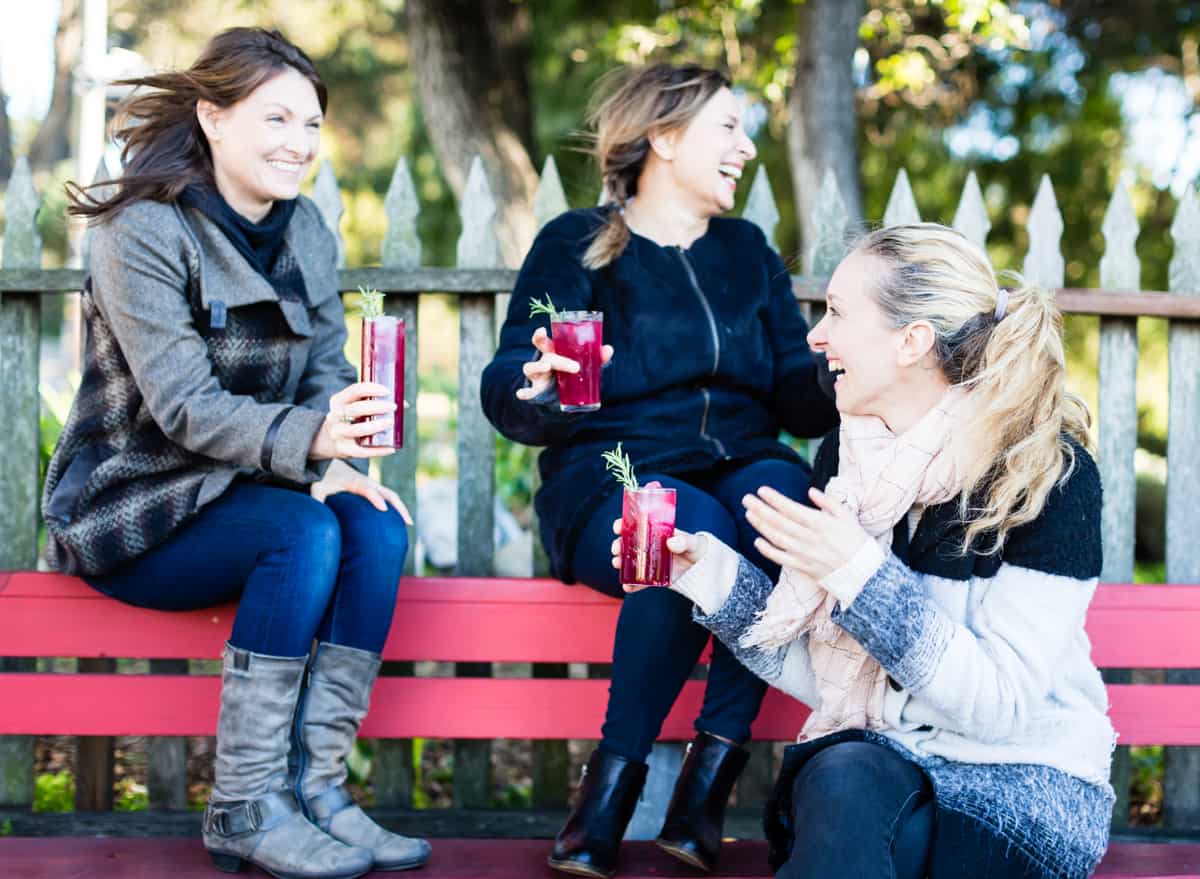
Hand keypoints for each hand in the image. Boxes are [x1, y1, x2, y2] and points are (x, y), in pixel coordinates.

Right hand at [310, 382, 400, 459]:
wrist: (330, 440)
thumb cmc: (350, 419)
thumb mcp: (355, 406)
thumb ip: (374, 402)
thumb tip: (404, 404)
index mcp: (338, 401)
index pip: (353, 391)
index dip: (370, 389)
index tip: (387, 391)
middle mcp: (335, 416)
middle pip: (355, 409)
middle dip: (376, 407)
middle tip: (393, 406)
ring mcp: (337, 433)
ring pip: (356, 430)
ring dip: (375, 426)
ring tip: (390, 422)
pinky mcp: (343, 449)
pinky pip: (361, 451)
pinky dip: (378, 450)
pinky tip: (391, 448)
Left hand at [311, 459, 413, 522]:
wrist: (331, 465)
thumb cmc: (324, 479)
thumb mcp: (317, 488)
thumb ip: (317, 500)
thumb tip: (314, 516)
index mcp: (355, 482)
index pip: (368, 490)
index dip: (375, 498)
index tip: (384, 509)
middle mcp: (368, 483)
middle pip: (388, 493)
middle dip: (399, 506)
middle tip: (407, 522)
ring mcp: (373, 485)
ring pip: (392, 495)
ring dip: (401, 508)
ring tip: (409, 523)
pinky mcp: (375, 489)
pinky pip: (389, 496)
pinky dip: (397, 506)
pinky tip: (400, 520)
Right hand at [515, 326, 614, 400]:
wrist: (559, 395)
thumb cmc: (569, 373)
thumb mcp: (581, 364)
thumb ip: (595, 358)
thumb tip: (608, 349)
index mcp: (552, 353)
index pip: (542, 341)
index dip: (540, 335)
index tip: (543, 330)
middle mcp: (542, 362)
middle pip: (544, 356)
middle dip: (558, 359)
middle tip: (575, 367)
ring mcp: (537, 376)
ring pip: (530, 368)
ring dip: (537, 367)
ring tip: (547, 367)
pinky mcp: (535, 391)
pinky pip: (528, 391)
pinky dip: (524, 392)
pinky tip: (521, 394)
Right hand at [610, 518, 705, 592]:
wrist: (702, 567)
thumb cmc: (695, 548)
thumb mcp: (693, 542)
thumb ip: (685, 541)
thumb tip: (671, 542)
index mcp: (653, 532)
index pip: (633, 525)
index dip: (623, 525)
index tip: (618, 527)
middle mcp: (646, 546)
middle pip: (626, 544)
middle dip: (618, 546)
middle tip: (617, 549)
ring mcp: (647, 562)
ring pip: (628, 562)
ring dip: (620, 563)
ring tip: (618, 564)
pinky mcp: (651, 577)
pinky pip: (638, 581)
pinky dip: (631, 585)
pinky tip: (628, 587)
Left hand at [743, 486, 870, 581]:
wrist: (864, 573)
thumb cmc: (857, 542)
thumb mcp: (847, 517)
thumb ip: (828, 503)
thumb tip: (811, 491)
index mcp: (821, 523)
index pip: (792, 509)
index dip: (775, 499)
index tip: (761, 490)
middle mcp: (810, 538)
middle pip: (779, 521)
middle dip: (761, 508)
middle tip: (746, 498)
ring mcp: (805, 554)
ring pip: (777, 538)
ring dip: (761, 525)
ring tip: (749, 514)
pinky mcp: (803, 567)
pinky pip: (781, 558)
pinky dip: (768, 550)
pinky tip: (757, 542)